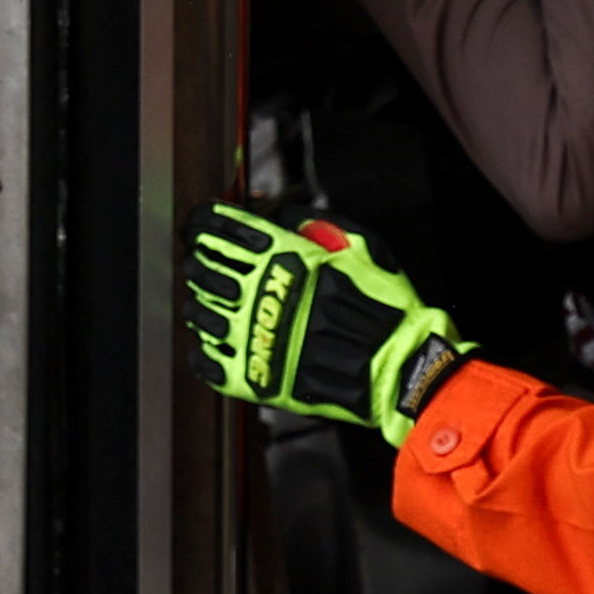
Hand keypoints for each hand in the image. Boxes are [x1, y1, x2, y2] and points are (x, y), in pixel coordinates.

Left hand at [183, 203, 469, 443]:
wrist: (398, 368)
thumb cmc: (384, 308)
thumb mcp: (363, 248)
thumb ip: (322, 227)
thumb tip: (290, 216)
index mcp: (285, 257)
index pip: (226, 230)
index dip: (203, 223)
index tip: (195, 226)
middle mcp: (263, 292)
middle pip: (206, 268)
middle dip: (197, 262)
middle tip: (196, 263)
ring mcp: (255, 336)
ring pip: (201, 313)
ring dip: (198, 304)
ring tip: (200, 303)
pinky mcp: (254, 377)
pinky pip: (208, 363)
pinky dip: (202, 351)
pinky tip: (208, 344)